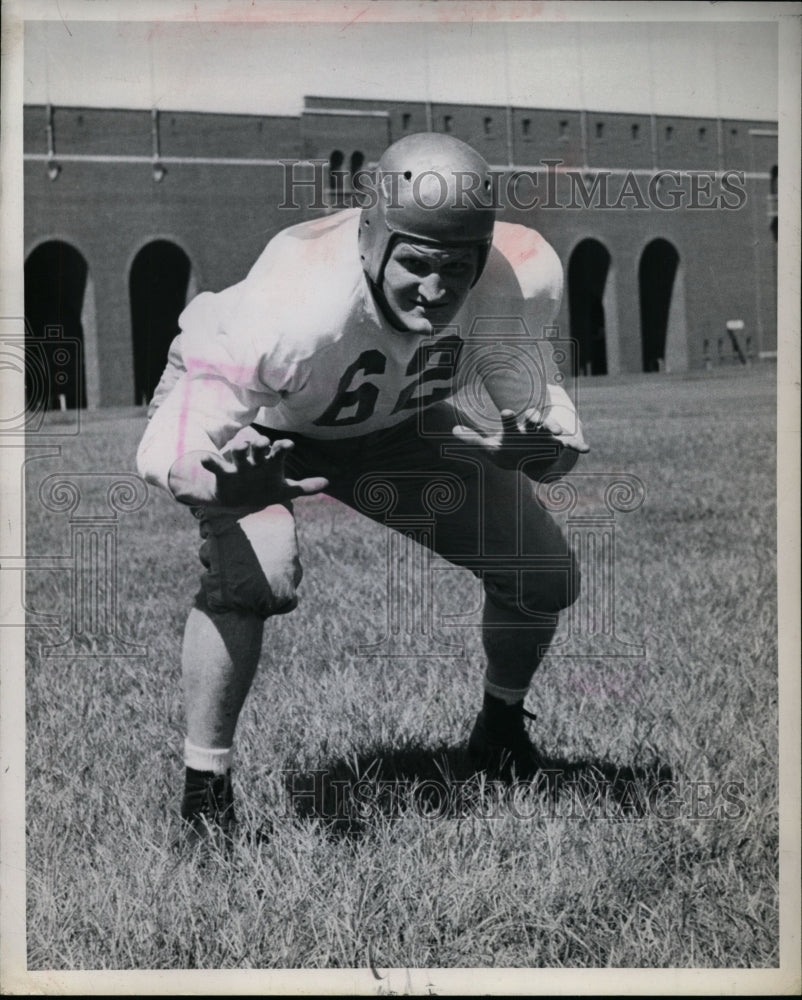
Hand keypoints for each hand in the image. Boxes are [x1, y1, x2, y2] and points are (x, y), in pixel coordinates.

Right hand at [169, 434, 327, 506]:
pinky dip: (210, 462)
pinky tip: (205, 459)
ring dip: (239, 448)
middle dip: (260, 444)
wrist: (239, 498)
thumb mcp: (285, 491)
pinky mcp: (223, 473)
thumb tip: (328, 483)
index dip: (283, 447)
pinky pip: (215, 465)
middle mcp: (256, 461)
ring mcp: (239, 466)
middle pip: (258, 446)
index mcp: (271, 462)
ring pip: (238, 452)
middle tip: (263, 442)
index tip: (288, 445)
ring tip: (240, 446)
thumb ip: (305, 487)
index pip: (279, 450)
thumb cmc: (264, 489)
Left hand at [452, 407, 588, 476]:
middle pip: (533, 420)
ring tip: (558, 429)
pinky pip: (569, 444)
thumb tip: (451, 430)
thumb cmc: (507, 449)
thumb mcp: (489, 447)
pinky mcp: (558, 445)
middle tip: (534, 415)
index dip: (508, 417)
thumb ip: (472, 439)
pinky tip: (587, 448)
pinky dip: (578, 445)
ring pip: (551, 429)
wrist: (527, 456)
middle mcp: (531, 429)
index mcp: (515, 428)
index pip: (510, 421)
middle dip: (535, 418)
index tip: (506, 412)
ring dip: (554, 428)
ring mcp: (546, 436)